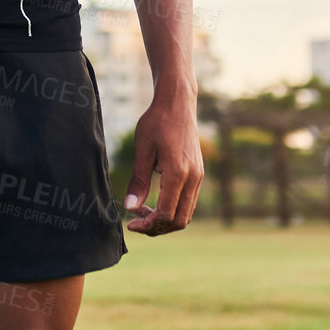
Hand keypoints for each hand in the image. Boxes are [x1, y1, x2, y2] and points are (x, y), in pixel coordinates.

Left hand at [124, 96, 203, 235]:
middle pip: (180, 220)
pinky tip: (156, 200)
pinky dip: (173, 208)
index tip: (130, 223)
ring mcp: (199, 176)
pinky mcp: (198, 173)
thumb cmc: (157, 122)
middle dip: (158, 227)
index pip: (166, 213)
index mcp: (178, 172)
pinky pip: (189, 201)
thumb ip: (139, 181)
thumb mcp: (142, 149)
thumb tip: (130, 208)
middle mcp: (193, 178)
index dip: (148, 224)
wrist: (177, 103)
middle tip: (136, 220)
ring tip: (143, 210)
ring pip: (186, 213)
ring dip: (166, 219)